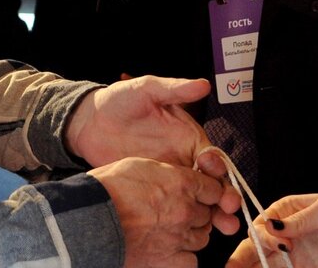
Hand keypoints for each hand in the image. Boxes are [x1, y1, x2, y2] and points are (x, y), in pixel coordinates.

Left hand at [66, 76, 239, 234]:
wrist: (89, 122)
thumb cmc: (118, 100)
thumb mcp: (146, 89)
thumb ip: (174, 89)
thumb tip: (203, 84)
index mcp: (188, 137)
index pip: (213, 156)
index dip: (219, 168)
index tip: (218, 176)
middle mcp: (184, 159)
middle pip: (212, 183)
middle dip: (224, 198)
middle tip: (229, 213)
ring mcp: (169, 177)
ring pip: (197, 199)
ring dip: (212, 214)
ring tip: (221, 229)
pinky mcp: (153, 190)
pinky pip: (173, 206)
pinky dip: (185, 220)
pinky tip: (191, 233)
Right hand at [92, 157, 226, 267]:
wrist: (88, 218)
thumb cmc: (106, 188)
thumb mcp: (139, 165)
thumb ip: (167, 173)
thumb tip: (177, 179)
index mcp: (181, 183)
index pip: (213, 189)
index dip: (207, 193)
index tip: (198, 195)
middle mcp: (185, 210)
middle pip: (207, 215)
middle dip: (195, 214)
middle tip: (174, 213)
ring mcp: (179, 238)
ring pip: (201, 239)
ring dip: (189, 235)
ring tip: (167, 232)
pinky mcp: (169, 261)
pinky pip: (191, 261)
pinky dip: (182, 257)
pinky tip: (167, 251)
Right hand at [226, 194, 317, 267]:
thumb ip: (300, 220)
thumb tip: (273, 226)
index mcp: (284, 212)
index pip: (261, 226)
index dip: (264, 236)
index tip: (282, 245)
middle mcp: (283, 233)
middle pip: (255, 247)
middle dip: (240, 259)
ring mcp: (293, 254)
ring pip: (264, 264)